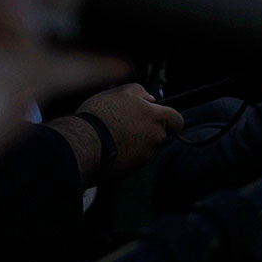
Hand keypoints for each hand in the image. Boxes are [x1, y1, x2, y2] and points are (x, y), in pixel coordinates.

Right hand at [52, 81, 180, 180]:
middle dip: (146, 129)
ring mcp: (145, 157)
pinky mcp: (132, 170)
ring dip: (134, 141)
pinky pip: (133, 159)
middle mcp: (155, 139)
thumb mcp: (120, 93)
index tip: (155, 115)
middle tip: (125, 122)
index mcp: (157, 119)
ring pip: (145, 147)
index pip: (177, 121)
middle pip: (159, 134)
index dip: (169, 118)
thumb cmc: (103, 115)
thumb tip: (150, 98)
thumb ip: (139, 92)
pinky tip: (108, 146)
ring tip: (112, 133)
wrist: (85, 143)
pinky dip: (125, 153)